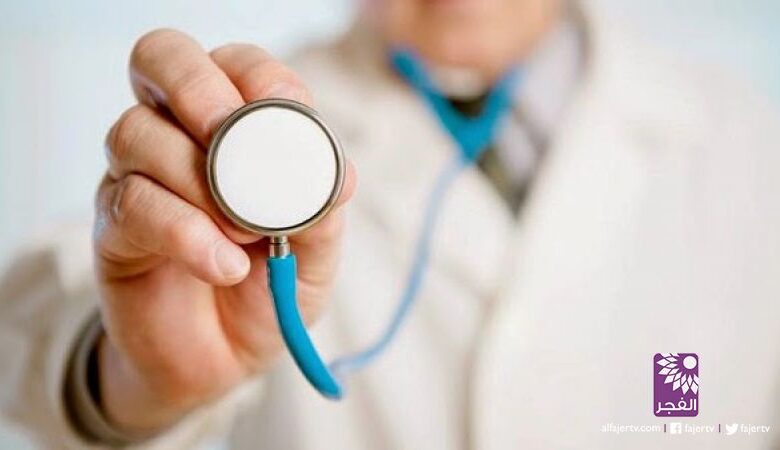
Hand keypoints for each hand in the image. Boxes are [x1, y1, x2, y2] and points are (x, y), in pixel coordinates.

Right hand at [93, 29, 355, 433]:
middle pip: (160, 59)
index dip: (258, 75)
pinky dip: (186, 233)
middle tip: (231, 137)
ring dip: (200, 180)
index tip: (285, 114)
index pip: (233, 62)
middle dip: (198, 87)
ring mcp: (136, 177)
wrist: (226, 359)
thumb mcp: (314, 251)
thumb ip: (323, 209)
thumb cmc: (270, 289)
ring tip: (247, 235)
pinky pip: (133, 204)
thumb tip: (339, 174)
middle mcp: (177, 136)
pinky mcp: (114, 228)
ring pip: (137, 133)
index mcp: (233, 127)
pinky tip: (223, 265)